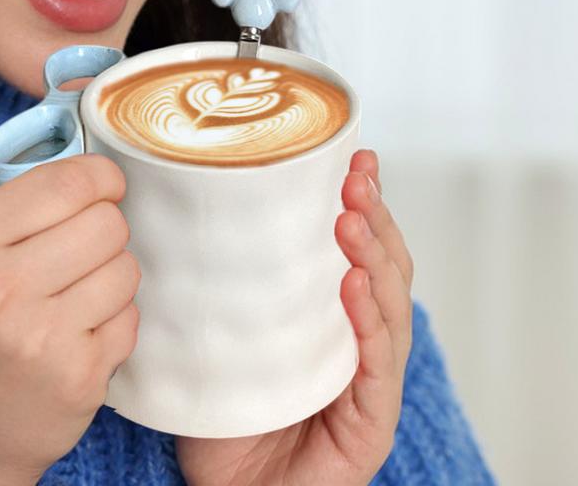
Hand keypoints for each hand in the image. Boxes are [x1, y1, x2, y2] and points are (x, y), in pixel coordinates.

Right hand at [0, 154, 139, 485]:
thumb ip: (20, 209)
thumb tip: (96, 175)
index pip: (66, 181)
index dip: (102, 177)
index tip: (107, 188)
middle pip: (107, 222)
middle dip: (105, 232)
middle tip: (81, 256)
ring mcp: (40, 334)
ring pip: (127, 267)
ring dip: (112, 279)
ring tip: (76, 301)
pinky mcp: (78, 374)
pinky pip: (131, 316)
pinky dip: (115, 322)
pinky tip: (81, 337)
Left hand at [175, 149, 412, 485]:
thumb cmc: (224, 414)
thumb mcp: (222, 331)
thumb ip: (221, 282)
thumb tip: (186, 211)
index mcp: (332, 316)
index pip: (360, 250)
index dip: (363, 201)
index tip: (352, 156)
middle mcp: (359, 341)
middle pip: (386, 267)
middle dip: (374, 216)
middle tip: (354, 177)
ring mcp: (370, 380)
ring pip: (391, 306)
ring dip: (374, 256)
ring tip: (350, 219)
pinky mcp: (370, 422)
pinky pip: (377, 365)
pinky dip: (370, 320)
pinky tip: (356, 285)